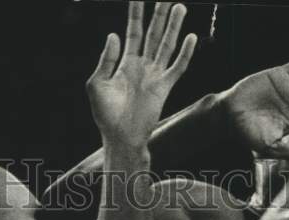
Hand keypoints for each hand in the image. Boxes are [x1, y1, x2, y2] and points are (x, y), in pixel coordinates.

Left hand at [87, 2, 196, 149]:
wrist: (120, 137)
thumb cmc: (105, 114)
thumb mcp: (97, 83)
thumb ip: (106, 59)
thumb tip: (114, 35)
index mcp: (126, 63)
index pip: (133, 31)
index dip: (136, 13)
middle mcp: (143, 66)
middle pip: (153, 33)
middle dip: (159, 14)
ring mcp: (155, 76)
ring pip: (166, 45)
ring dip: (173, 26)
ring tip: (179, 6)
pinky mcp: (164, 88)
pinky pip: (178, 67)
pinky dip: (185, 53)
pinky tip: (191, 38)